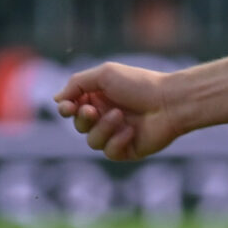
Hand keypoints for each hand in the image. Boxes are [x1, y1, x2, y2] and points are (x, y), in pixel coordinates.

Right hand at [54, 62, 185, 162]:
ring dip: (102, 128)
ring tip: (120, 116)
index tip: (67, 107)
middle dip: (83, 118)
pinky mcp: (127, 150)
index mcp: (99, 97)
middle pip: (78, 125)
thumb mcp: (104, 74)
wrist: (170, 102)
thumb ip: (77, 84)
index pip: (72, 107)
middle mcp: (105, 115)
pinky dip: (117, 141)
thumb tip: (56, 99)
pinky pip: (109, 152)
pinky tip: (131, 130)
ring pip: (92, 141)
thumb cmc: (139, 84)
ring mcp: (116, 134)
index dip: (66, 109)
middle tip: (94, 110)